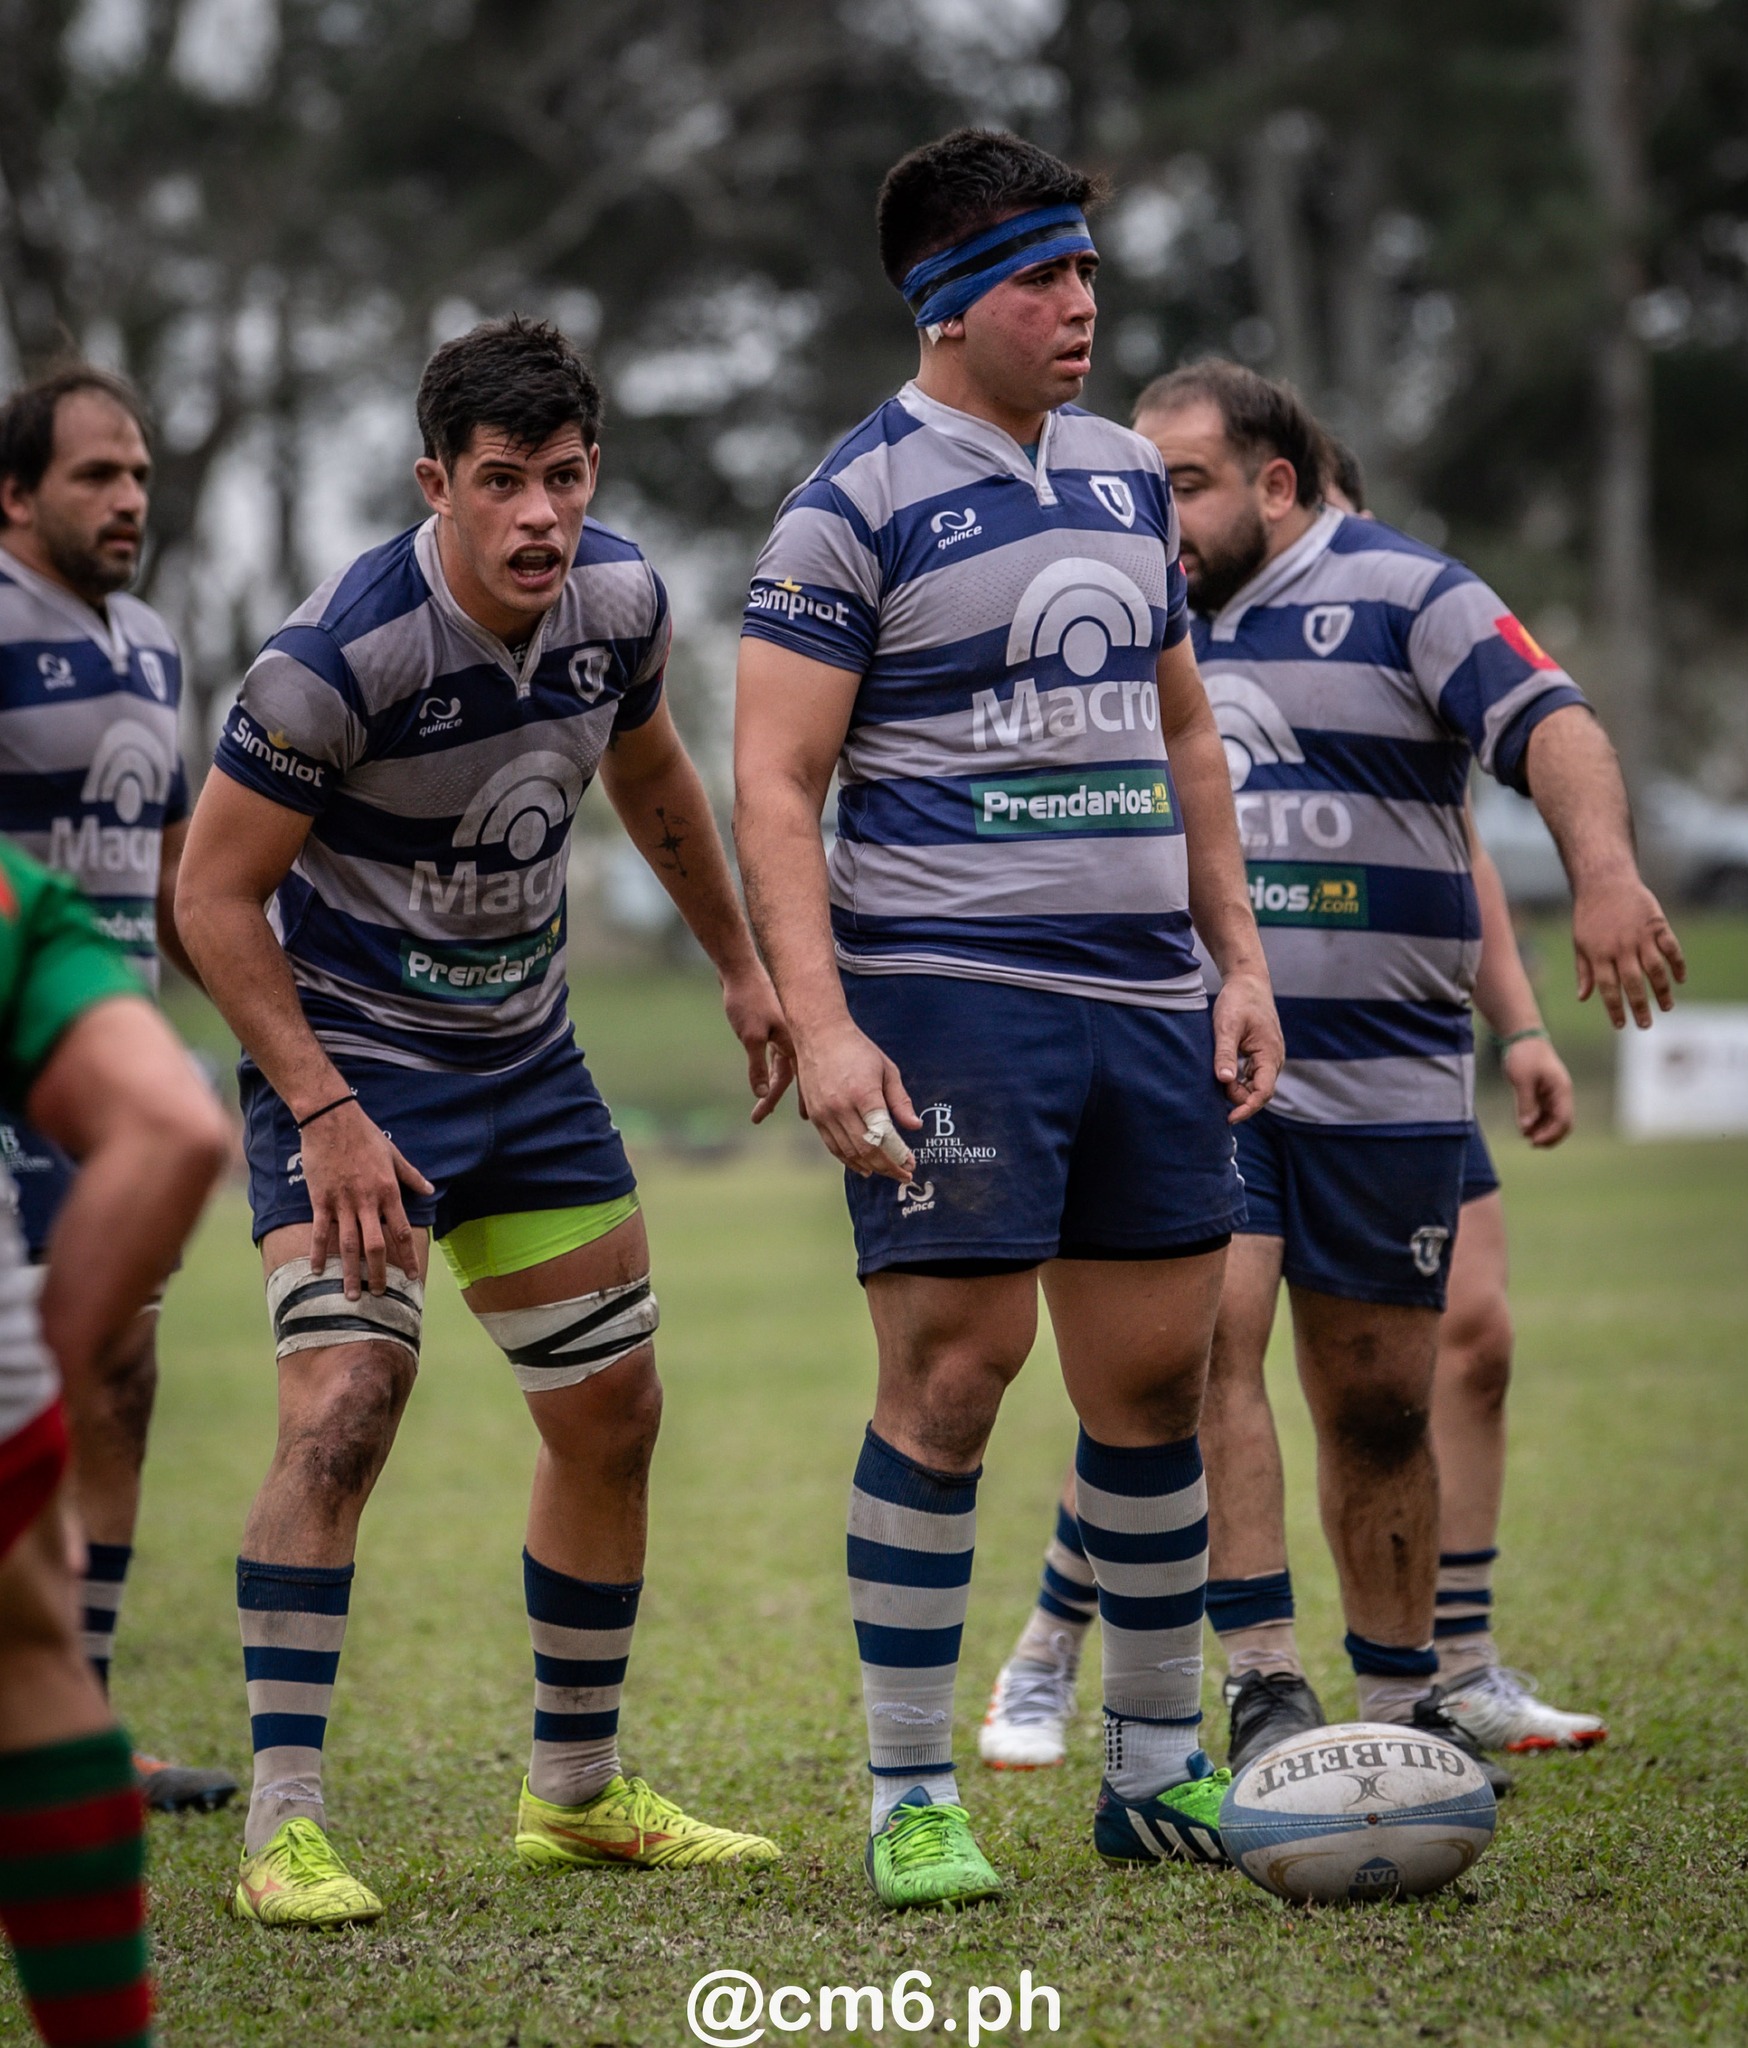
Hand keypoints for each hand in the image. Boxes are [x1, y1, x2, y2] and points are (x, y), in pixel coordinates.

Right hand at [300, 1101, 432, 1298]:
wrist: (331, 1120)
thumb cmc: (365, 1135)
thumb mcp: (395, 1154)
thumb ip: (411, 1176)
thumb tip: (430, 1188)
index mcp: (388, 1192)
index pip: (400, 1232)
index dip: (407, 1257)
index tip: (412, 1277)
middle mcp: (367, 1202)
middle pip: (375, 1246)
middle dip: (379, 1273)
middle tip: (380, 1295)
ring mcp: (342, 1202)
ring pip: (348, 1245)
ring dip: (350, 1272)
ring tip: (350, 1296)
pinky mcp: (320, 1200)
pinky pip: (320, 1231)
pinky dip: (318, 1252)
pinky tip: (317, 1271)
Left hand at [721, 961, 795, 1125]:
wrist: (740, 970)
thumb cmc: (747, 1001)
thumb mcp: (750, 1038)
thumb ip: (757, 1068)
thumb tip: (762, 1094)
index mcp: (792, 1041)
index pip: (793, 1078)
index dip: (797, 1099)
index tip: (805, 1118)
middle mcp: (791, 1037)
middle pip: (786, 1074)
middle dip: (776, 1097)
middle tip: (766, 1116)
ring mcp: (781, 1031)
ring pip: (779, 1064)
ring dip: (770, 1083)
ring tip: (764, 1103)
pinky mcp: (770, 1026)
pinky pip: (773, 1054)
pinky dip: (767, 1067)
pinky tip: (763, 1078)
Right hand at [792, 1014, 919, 1180]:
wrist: (819, 1034)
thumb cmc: (857, 1049)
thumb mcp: (887, 1069)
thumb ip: (900, 1100)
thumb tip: (915, 1126)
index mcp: (863, 1093)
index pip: (883, 1135)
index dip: (898, 1154)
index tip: (912, 1164)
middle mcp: (841, 1107)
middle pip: (866, 1149)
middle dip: (888, 1166)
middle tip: (904, 1173)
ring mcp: (825, 1113)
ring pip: (849, 1152)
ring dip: (870, 1167)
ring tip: (887, 1172)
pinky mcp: (815, 1116)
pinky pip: (833, 1147)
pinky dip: (849, 1160)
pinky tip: (863, 1166)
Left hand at [1211, 969, 1283, 1123]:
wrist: (1248, 982)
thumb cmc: (1238, 1001)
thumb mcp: (1226, 1026)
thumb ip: (1225, 1054)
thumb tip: (1224, 1081)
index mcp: (1270, 1054)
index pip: (1263, 1092)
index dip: (1247, 1107)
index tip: (1229, 1118)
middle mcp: (1274, 1058)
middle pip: (1259, 1092)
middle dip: (1239, 1098)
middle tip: (1214, 1091)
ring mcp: (1269, 1057)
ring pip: (1255, 1084)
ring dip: (1238, 1089)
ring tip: (1216, 1082)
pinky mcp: (1261, 1054)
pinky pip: (1252, 1075)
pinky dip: (1239, 1080)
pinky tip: (1223, 1075)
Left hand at [1501, 1034, 1573, 1146]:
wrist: (1523, 1036)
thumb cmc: (1524, 1055)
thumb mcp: (1522, 1080)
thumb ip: (1525, 1104)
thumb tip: (1526, 1128)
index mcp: (1561, 1090)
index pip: (1563, 1120)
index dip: (1551, 1134)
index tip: (1534, 1141)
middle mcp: (1561, 1094)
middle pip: (1563, 1122)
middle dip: (1550, 1136)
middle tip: (1532, 1144)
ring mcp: (1553, 1093)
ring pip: (1553, 1119)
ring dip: (1542, 1130)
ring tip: (1526, 1137)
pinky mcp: (1543, 1092)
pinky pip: (1545, 1112)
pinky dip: (1537, 1121)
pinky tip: (1525, 1128)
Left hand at [1571, 876, 1684, 1027]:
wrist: (1605, 883)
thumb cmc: (1589, 917)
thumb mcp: (1579, 943)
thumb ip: (1584, 971)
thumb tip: (1583, 998)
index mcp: (1598, 954)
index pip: (1608, 989)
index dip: (1616, 1009)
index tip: (1622, 1025)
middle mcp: (1620, 947)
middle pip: (1633, 983)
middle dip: (1640, 1006)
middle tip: (1646, 1025)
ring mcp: (1640, 936)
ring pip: (1655, 969)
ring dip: (1663, 990)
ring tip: (1667, 1008)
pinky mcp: (1656, 925)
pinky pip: (1671, 948)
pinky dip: (1677, 964)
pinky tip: (1680, 980)